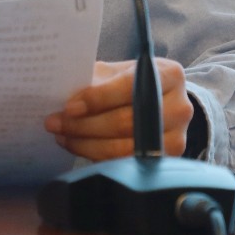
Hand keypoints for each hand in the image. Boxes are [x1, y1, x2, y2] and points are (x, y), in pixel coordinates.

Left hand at [44, 58, 193, 160]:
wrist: (163, 104)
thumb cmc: (135, 84)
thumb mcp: (119, 72)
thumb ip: (97, 80)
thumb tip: (64, 94)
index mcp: (168, 74)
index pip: (129, 86)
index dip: (97, 98)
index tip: (69, 106)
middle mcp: (179, 106)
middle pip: (126, 121)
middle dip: (84, 124)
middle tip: (55, 123)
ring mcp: (176, 136)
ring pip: (123, 146)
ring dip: (86, 143)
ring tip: (62, 136)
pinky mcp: (166, 159)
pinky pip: (125, 161)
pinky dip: (97, 155)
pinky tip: (79, 145)